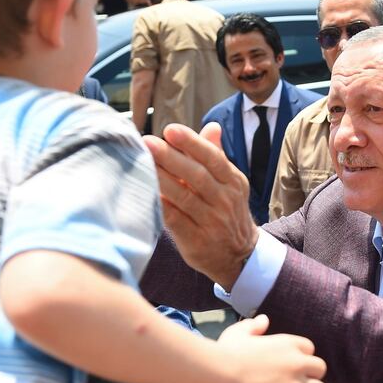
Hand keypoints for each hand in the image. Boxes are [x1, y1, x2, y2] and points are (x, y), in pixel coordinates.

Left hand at [143, 123, 258, 289]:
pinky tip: (147, 192)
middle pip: (197, 176)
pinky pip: (175, 220)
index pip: (213, 158)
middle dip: (171, 157)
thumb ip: (216, 156)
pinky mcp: (197, 241)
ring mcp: (212, 223)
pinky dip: (161, 206)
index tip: (170, 130)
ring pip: (184, 197)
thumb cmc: (227, 211)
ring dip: (162, 179)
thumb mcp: (230, 184)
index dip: (192, 143)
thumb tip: (212, 126)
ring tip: (142, 163)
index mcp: (233, 182)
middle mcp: (225, 201)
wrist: (240, 255)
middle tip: (148, 142)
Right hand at [217, 315, 326, 382]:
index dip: (301, 358)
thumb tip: (264, 320)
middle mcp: (297, 362)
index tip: (289, 366)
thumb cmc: (226, 352)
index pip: (310, 349)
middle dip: (310, 376)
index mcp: (288, 343)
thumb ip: (254, 326)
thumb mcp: (239, 332)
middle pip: (319, 369)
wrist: (219, 373)